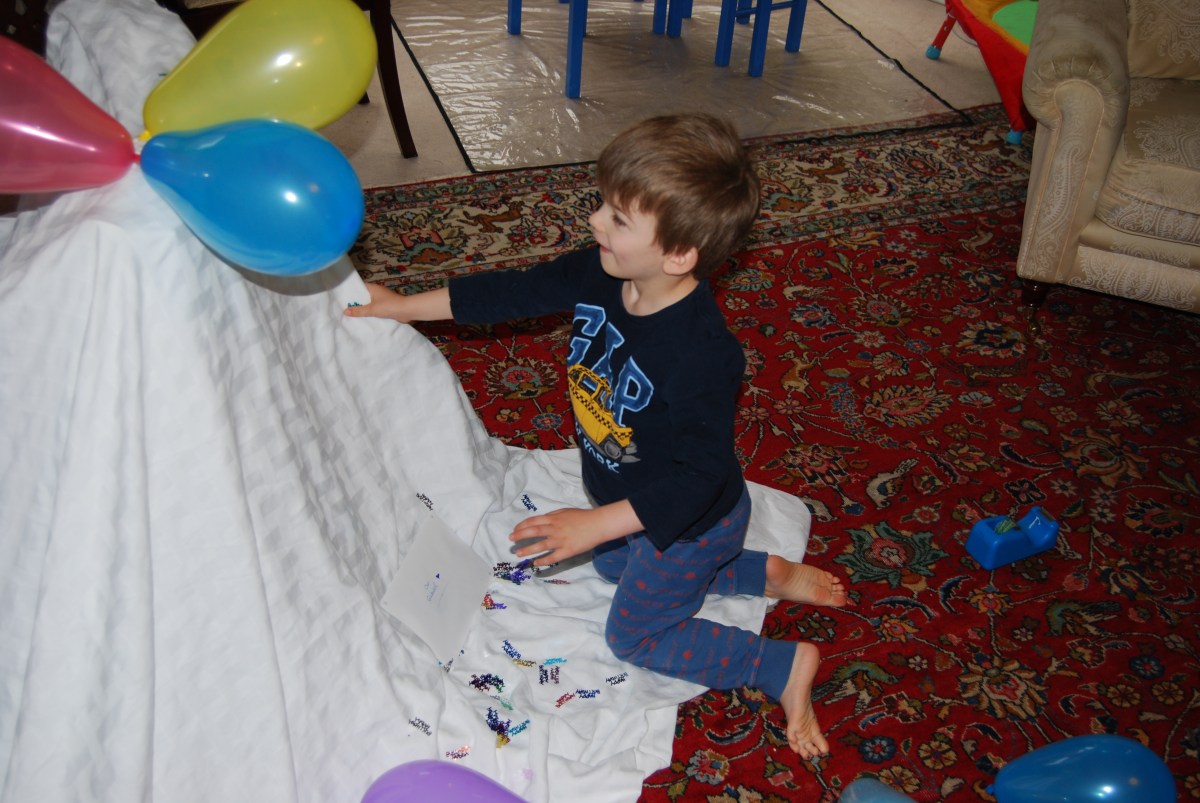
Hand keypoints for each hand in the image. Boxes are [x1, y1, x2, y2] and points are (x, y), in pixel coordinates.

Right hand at [343, 284, 450, 322]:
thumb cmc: (389, 306)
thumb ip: (359, 311)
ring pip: (368, 303)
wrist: (406, 311)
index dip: (351, 292)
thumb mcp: (372, 309)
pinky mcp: (385, 307)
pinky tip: (363, 318)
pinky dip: (369, 313)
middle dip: (355, 302)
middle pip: (363, 296)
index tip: (341, 297)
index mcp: (372, 288)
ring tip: (350, 314)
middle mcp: (376, 292)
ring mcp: (381, 299)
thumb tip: (345, 311)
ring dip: (362, 308)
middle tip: (342, 308)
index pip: (359, 287)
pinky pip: (374, 309)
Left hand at [509, 503, 640, 566]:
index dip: (522, 526)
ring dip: (528, 550)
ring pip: (541, 545)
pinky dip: (543, 560)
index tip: (515, 530)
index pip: (533, 521)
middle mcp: (555, 528)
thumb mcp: (565, 512)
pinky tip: (536, 563)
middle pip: (534, 532)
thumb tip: (539, 521)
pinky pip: (553, 557)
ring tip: (518, 553)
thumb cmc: (582, 517)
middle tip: (511, 540)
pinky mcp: (568, 551)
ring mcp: (561, 540)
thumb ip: (552, 516)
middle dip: (520, 536)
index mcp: (554, 518)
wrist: (598, 524)